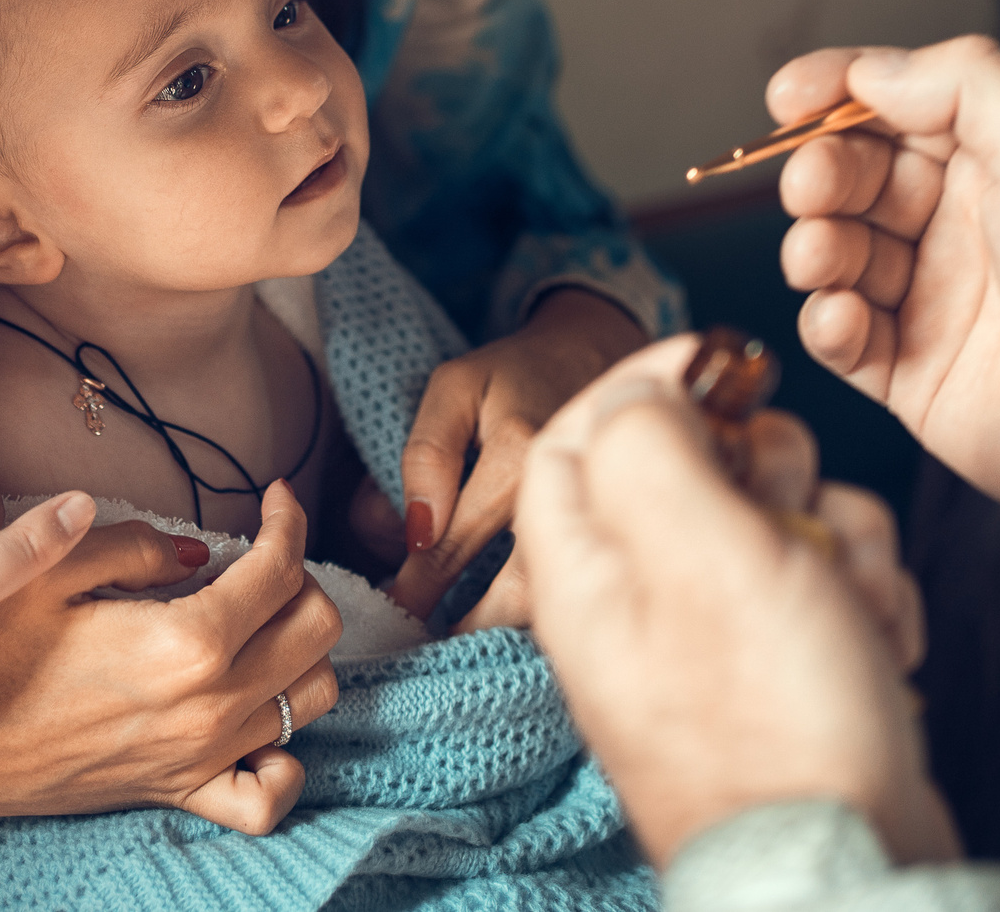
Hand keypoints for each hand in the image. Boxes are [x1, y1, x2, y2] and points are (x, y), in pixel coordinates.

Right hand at [0, 478, 343, 835]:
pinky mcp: (173, 794)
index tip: (273, 496)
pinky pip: (266, 798)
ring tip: (256, 618)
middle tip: (259, 552)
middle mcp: (205, 709)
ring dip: (299, 649)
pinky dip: (284, 759)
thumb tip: (200, 551)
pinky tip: (259, 720)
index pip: (281, 569)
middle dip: (300, 575)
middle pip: (315, 630)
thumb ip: (138, 545)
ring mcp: (195, 759)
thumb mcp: (50, 566)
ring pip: (310, 699)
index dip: (288, 518)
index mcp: (183, 643)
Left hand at [384, 286, 643, 623]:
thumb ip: (427, 453)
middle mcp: (564, 495)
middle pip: (514, 592)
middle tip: (427, 641)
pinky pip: (573, 588)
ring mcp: (594, 518)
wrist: (597, 358)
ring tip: (463, 639)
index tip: (391, 611)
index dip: (417, 586)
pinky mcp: (608, 531)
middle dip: (469, 626)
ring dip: (506, 628)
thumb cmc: (513, 374)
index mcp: (521, 452)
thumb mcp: (453, 388)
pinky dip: (538, 612)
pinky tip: (506, 617)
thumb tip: (418, 532)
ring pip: (552, 602)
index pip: (456, 541)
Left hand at [517, 340, 958, 867]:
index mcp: (585, 571)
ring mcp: (712, 633)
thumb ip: (650, 449)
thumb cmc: (772, 726)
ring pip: (777, 514)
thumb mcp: (700, 553)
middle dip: (770, 468)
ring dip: (836, 537)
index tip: (719, 366)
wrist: (853, 854)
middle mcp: (638, 600)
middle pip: (691, 465)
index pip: (574, 434)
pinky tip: (876, 638)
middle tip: (787, 508)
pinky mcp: (780, 661)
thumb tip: (643, 388)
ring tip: (847, 601)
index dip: (647, 382)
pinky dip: (863, 594)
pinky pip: (824, 578)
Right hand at [771, 38, 999, 518]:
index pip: (896, 106)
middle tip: (811, 187)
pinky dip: (827, 322)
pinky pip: (841, 338)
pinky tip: (843, 317)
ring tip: (823, 255)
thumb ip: (963, 84)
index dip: (835, 92)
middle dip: (819, 174)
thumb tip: (872, 71)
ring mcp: (933, 299)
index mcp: (997, 160)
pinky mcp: (913, 374)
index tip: (786, 96)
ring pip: (835, 253)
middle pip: (853, 176)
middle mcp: (960, 224)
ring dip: (814, 246)